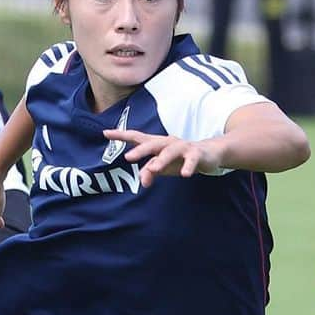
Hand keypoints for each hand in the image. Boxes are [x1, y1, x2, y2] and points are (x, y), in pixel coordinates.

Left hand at [102, 129, 224, 187]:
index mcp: (157, 144)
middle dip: (140, 150)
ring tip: (153, 169)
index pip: (137, 138)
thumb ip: (151, 172)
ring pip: (170, 151)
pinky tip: (185, 174)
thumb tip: (142, 181)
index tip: (105, 133)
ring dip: (161, 160)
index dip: (121, 135)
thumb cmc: (180, 159)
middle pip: (152, 143)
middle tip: (128, 158)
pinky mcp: (196, 154)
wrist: (209, 154)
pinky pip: (191, 160)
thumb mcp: (164, 167)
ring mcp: (182, 147)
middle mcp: (168, 142)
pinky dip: (188, 166)